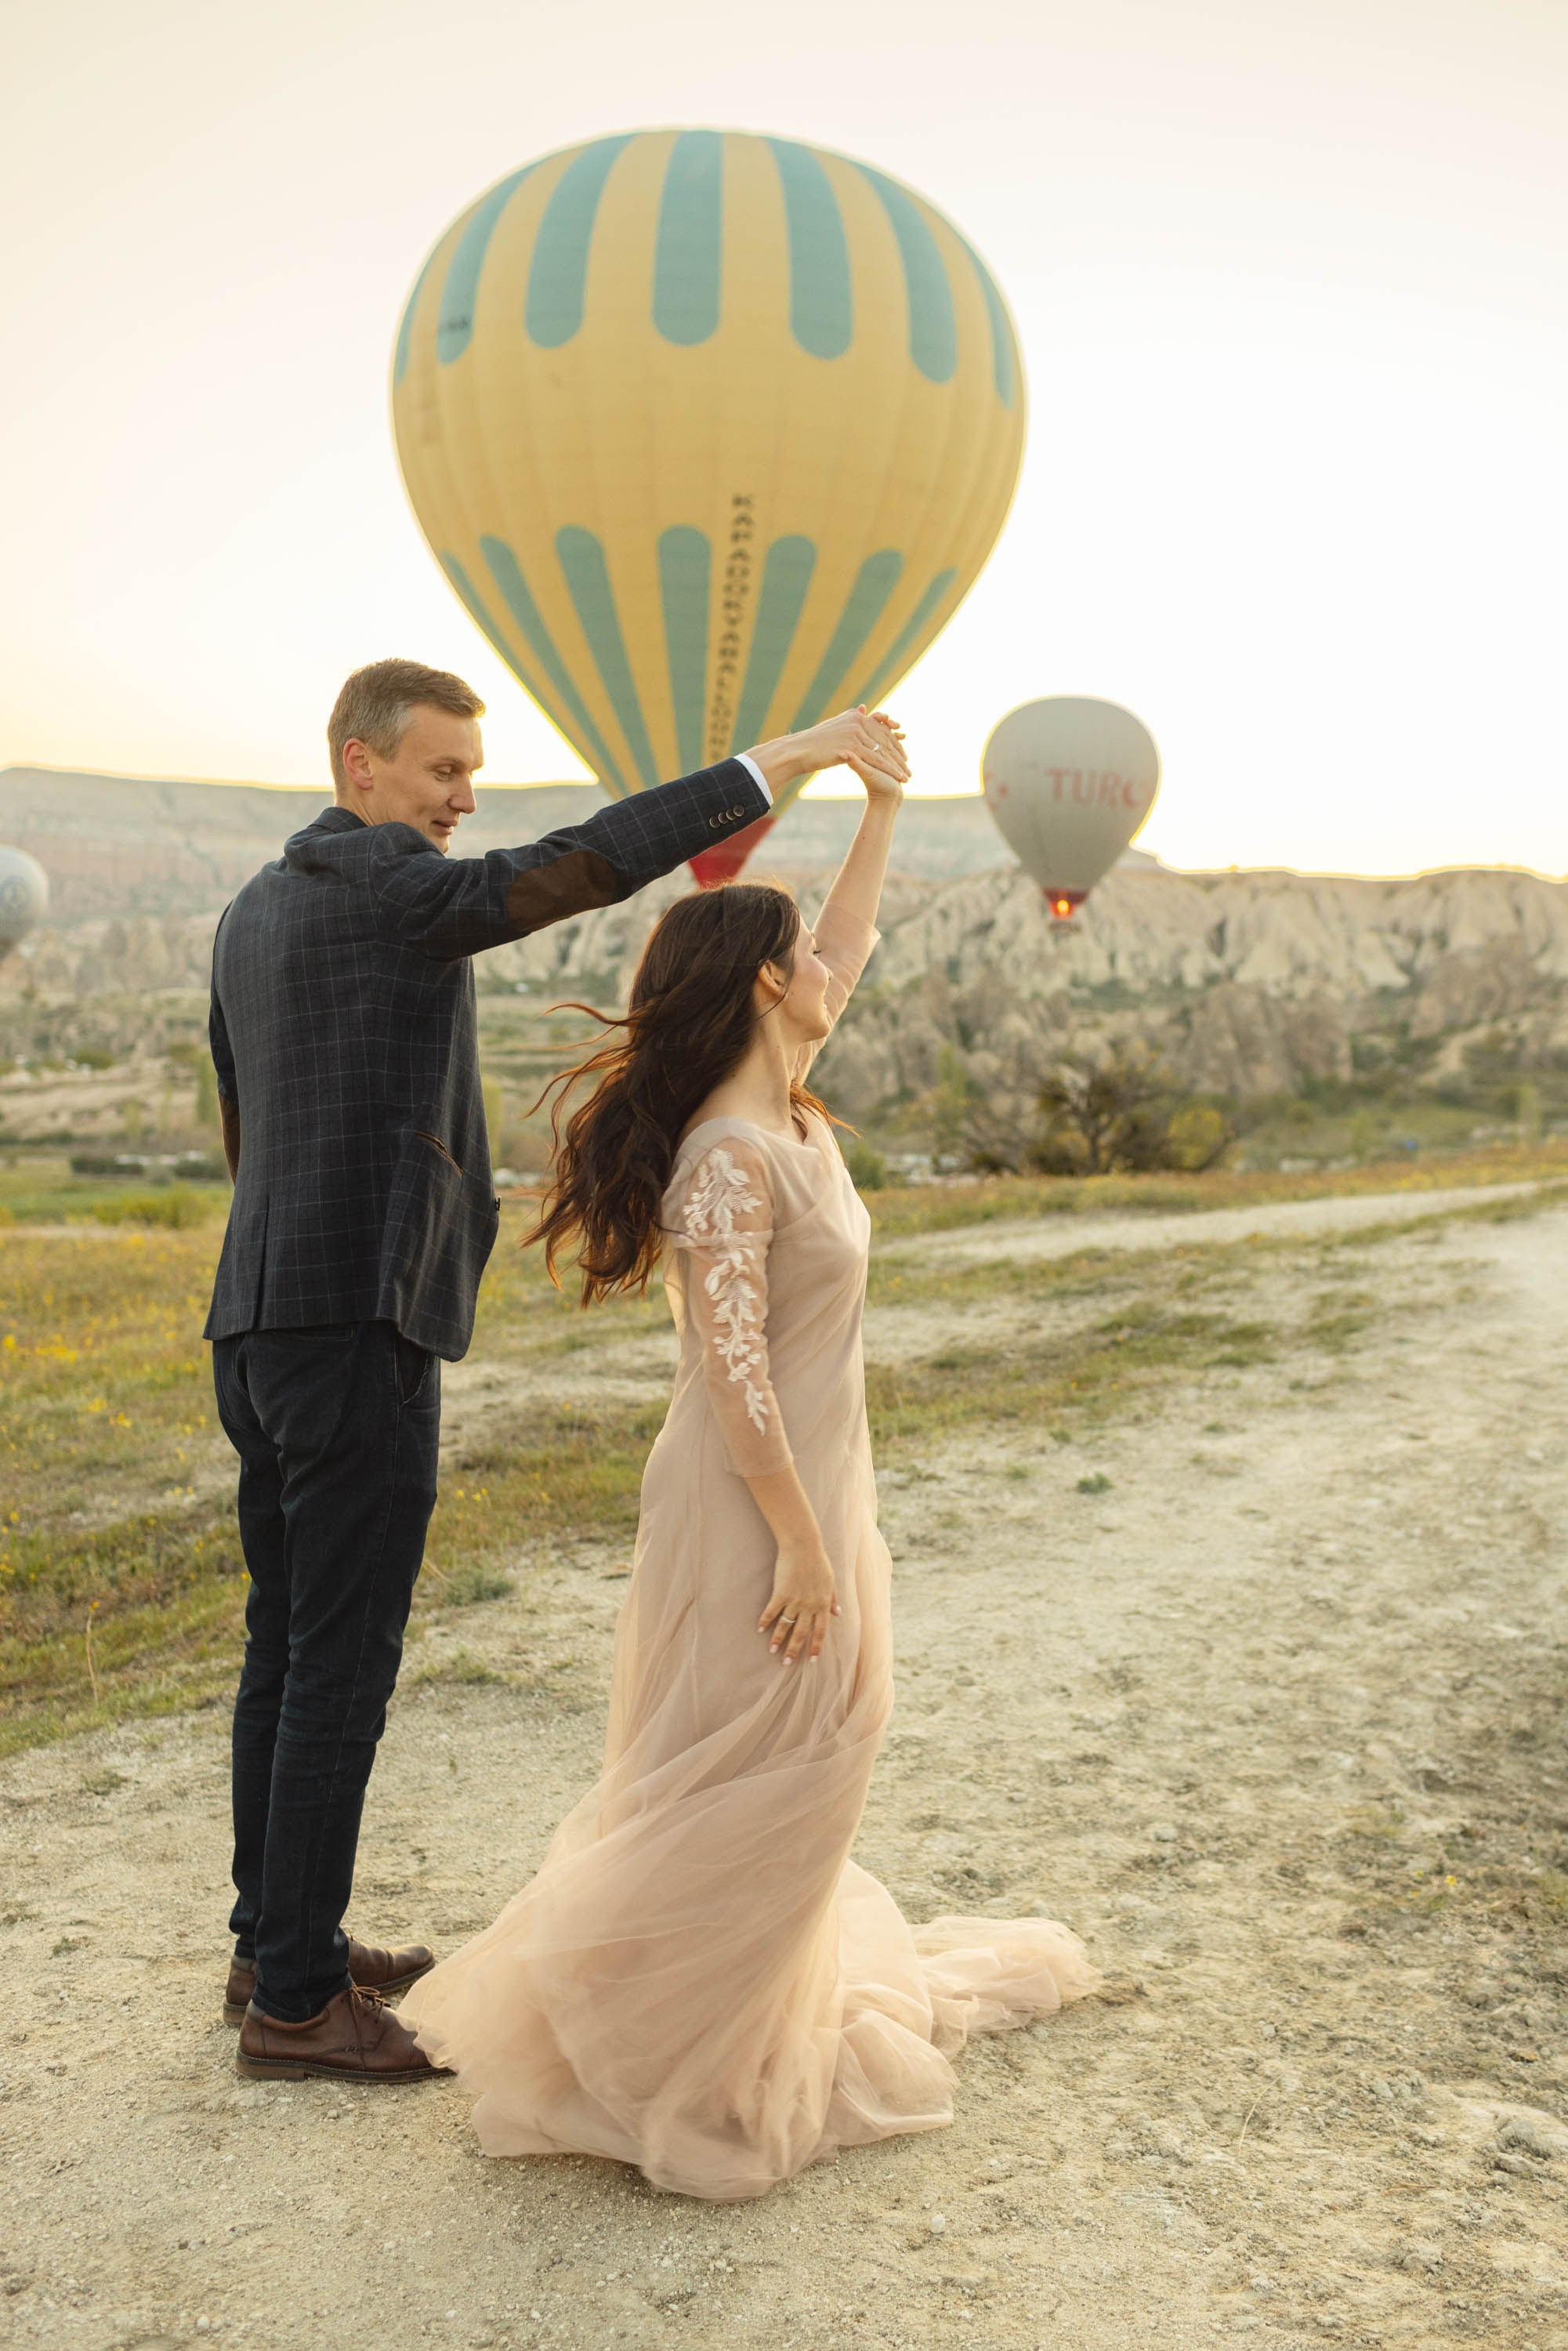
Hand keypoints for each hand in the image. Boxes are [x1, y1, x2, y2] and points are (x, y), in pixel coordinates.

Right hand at [745, 707, 908, 795]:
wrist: (799, 751)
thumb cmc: (814, 743)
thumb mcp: (835, 727)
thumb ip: (852, 720)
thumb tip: (863, 709)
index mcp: (854, 716)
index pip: (881, 728)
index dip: (894, 740)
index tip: (904, 753)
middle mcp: (857, 721)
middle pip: (885, 739)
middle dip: (898, 754)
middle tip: (908, 767)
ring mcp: (855, 732)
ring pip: (883, 750)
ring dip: (897, 764)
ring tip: (907, 775)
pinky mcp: (853, 746)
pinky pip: (877, 759)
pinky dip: (890, 769)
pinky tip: (898, 778)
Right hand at [758, 1538, 840, 1664]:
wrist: (803, 1545)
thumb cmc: (818, 1561)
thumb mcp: (831, 1581)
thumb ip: (834, 1599)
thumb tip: (838, 1614)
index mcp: (823, 1604)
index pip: (820, 1631)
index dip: (816, 1647)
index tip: (812, 1660)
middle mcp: (809, 1605)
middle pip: (802, 1633)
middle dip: (794, 1650)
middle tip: (787, 1664)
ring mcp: (795, 1600)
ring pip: (786, 1625)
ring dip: (778, 1640)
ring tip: (772, 1652)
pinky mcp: (781, 1592)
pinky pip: (772, 1611)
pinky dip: (765, 1621)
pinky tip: (760, 1630)